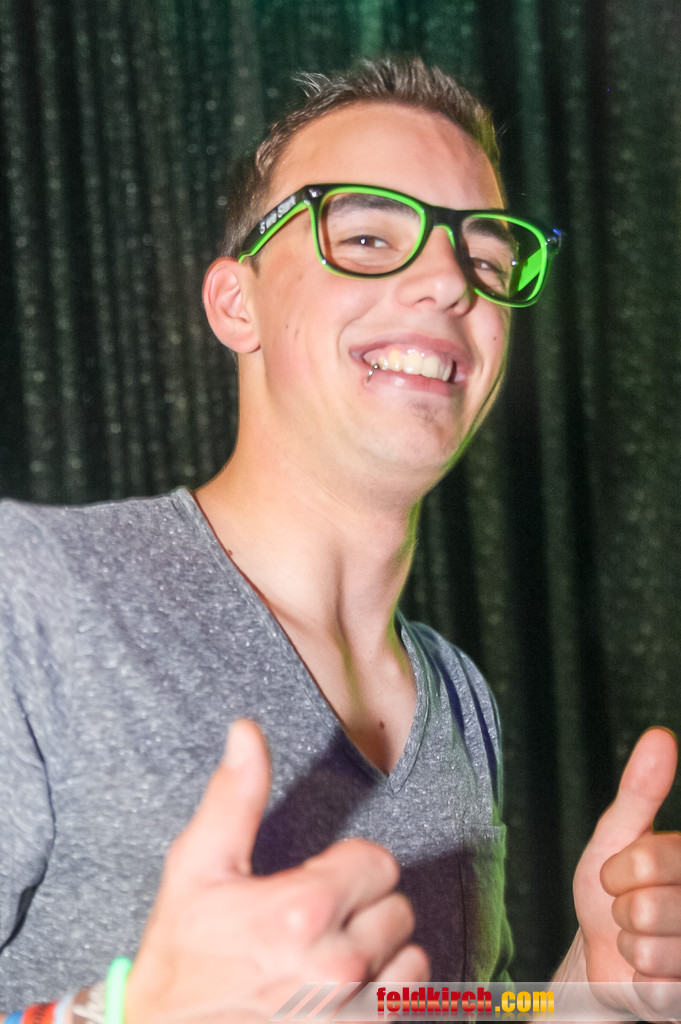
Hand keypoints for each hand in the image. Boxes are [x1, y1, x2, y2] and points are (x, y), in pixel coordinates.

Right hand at [125, 719, 427, 1023]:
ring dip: (381, 953)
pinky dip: (387, 993)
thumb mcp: (198, 866)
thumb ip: (235, 795)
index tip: (314, 882)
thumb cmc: (183, 954)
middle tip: (316, 922)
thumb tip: (246, 731)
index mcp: (304, 910)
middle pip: (397, 908)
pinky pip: (410, 1002)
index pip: (379, 863)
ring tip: (331, 956)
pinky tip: (345, 991)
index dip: (347, 866)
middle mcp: (339, 965)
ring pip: (411, 957)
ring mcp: (353, 1013)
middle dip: (362, 907)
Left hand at [572, 727, 680, 1018]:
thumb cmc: (612, 890)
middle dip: (621, 911)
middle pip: (647, 909)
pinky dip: (639, 983)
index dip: (618, 870)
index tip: (616, 874)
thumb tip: (660, 736)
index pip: (649, 860)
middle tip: (629, 912)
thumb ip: (641, 791)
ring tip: (640, 940)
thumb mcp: (618, 835)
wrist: (604, 956)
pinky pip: (655, 991)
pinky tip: (651, 975)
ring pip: (649, 951)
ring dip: (630, 948)